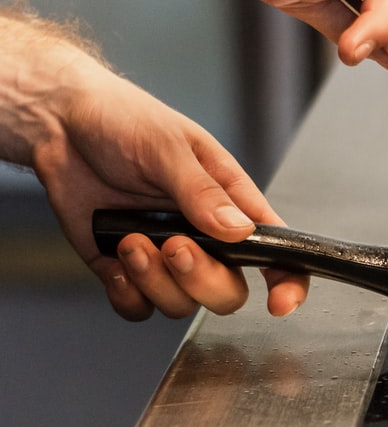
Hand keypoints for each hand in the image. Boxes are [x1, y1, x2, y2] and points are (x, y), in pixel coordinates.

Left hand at [2, 13, 308, 320]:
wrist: (60, 122)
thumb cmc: (124, 119)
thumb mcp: (169, 147)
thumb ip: (203, 192)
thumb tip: (240, 232)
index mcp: (232, 205)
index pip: (278, 252)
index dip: (289, 282)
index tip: (278, 301)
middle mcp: (205, 238)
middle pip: (227, 291)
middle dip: (200, 278)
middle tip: (172, 244)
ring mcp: (165, 257)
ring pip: (181, 304)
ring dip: (154, 280)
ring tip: (130, 240)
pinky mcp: (125, 269)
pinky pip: (138, 307)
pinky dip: (126, 294)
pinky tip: (115, 259)